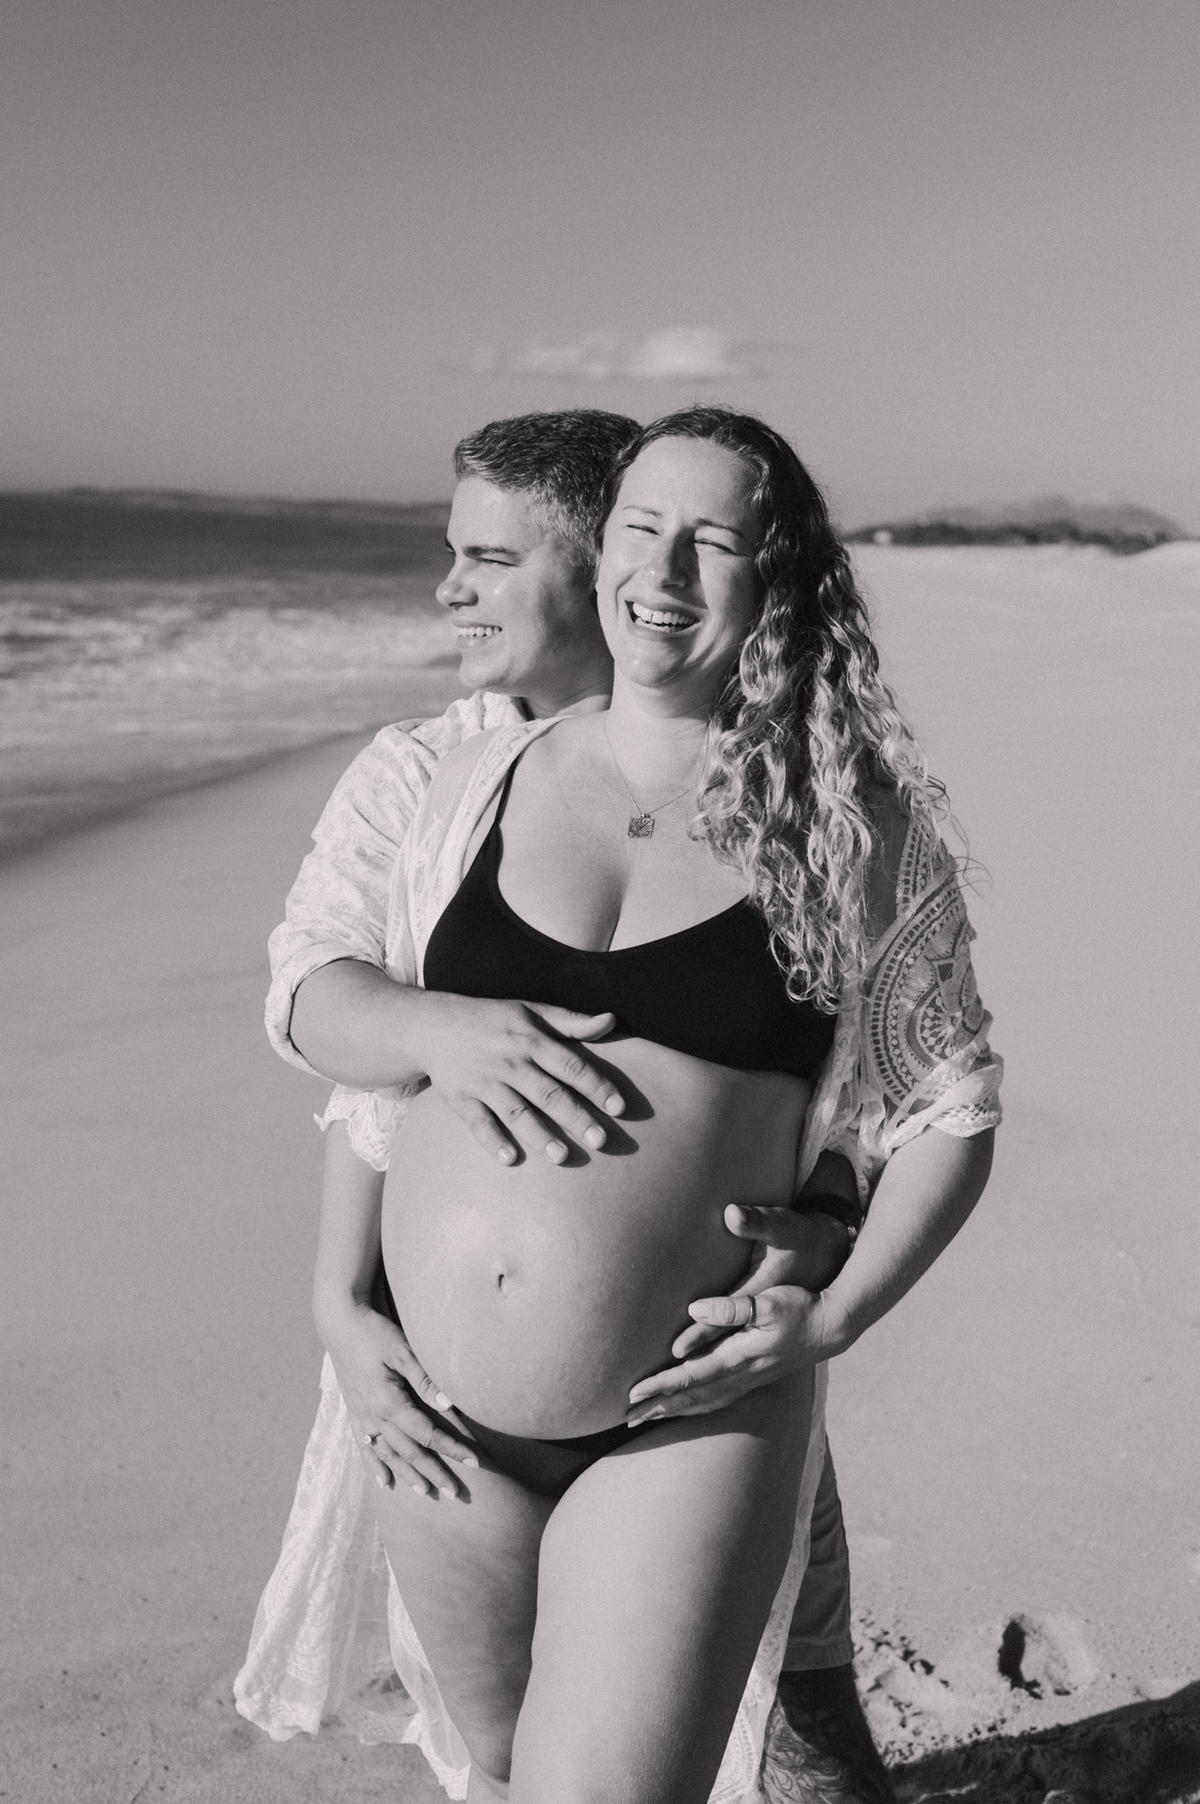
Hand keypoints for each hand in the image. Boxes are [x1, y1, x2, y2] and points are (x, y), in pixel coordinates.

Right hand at [323, 1301, 479, 1498]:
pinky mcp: (353, 1411)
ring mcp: (361, 1416)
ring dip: (407, 1474)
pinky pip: (365, 1446)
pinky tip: (384, 1481)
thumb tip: (450, 1405)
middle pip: (409, 1452)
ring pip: (387, 1454)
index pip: (427, 1434)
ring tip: (425, 1492)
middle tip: (455, 1492)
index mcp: (388, 1403)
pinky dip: (375, 1465)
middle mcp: (373, 1416)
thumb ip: (426, 1381)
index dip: (451, 1449)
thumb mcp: (403, 1351)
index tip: (474, 1462)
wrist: (340, 1321)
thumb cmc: (375, 1332)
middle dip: (433, 1472)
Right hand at [414, 991, 623, 1164]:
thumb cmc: (492, 1020)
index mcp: (531, 1039)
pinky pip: (477, 1123)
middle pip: (548, 1093)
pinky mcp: (461, 1099)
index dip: (596, 1085)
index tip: (619, 1107)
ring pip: (516, 1111)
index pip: (570, 1064)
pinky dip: (492, 1140)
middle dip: (575, 1117)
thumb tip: (610, 1020)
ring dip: (539, 1135)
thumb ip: (572, 1021)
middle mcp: (510, 1062)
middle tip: (601, 1141)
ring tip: (562, 1158)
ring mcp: (484, 1082)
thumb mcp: (531, 1011)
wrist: (433, 1025)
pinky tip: (509, 1159)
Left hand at [624, 1207, 854, 1425]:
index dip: (659, 1386)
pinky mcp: (753, 1377)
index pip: (689, 1377)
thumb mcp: (767, 1301)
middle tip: (624, 1418)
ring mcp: (748, 1380)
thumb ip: (731, 1308)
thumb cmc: (799, 1308)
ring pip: (702, 1402)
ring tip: (645, 1419)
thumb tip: (694, 1311)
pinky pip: (715, 1399)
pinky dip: (694, 1407)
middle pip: (690, 1397)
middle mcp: (740, 1375)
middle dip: (657, 1408)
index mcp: (738, 1358)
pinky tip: (684, 1408)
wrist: (830, 1326)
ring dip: (673, 1411)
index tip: (632, 1394)